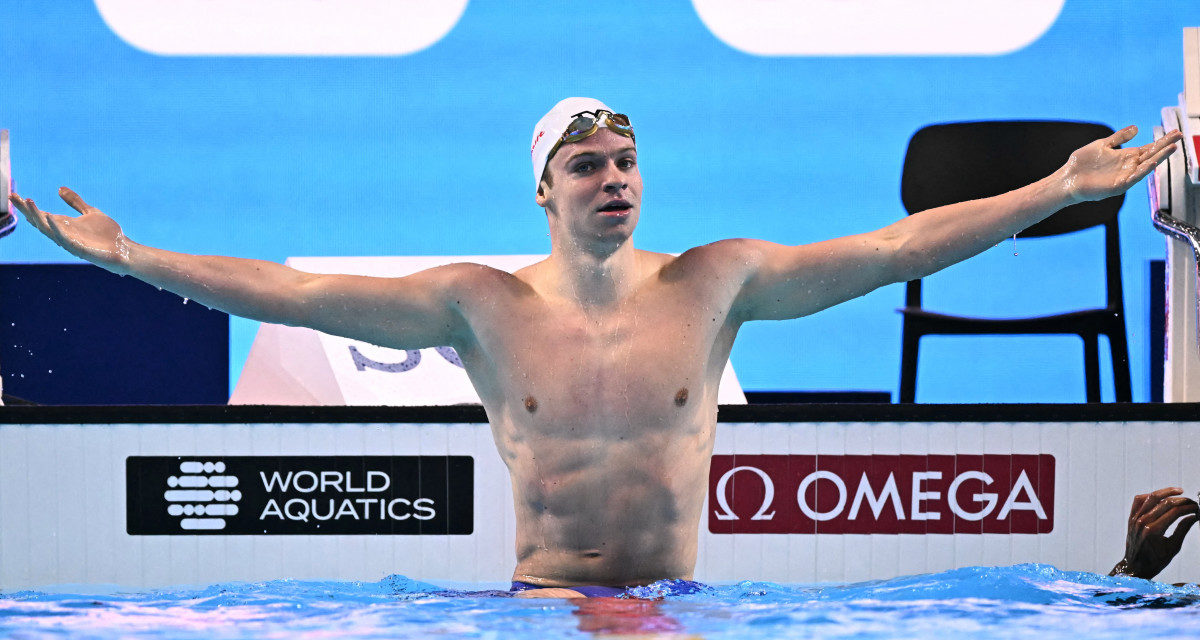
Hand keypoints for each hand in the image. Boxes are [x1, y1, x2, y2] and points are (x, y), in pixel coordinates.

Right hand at [8, 187, 131, 272]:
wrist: (125, 249)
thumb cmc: (108, 235)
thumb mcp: (90, 212)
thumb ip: (75, 202)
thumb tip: (59, 188)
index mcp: (65, 226)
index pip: (41, 214)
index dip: (28, 206)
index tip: (14, 194)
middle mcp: (64, 234)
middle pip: (39, 222)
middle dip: (26, 210)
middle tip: (13, 196)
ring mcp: (70, 242)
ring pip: (48, 230)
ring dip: (37, 216)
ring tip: (28, 202)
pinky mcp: (79, 249)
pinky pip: (64, 239)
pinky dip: (55, 228)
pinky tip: (48, 216)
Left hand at [1061, 126, 1181, 203]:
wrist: (1067, 178)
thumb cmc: (1082, 163)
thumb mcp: (1102, 145)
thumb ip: (1119, 137)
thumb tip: (1136, 128)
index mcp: (1125, 156)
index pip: (1148, 148)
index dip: (1161, 141)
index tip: (1174, 132)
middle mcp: (1128, 166)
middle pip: (1151, 154)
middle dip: (1165, 146)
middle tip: (1179, 135)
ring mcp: (1125, 176)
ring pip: (1146, 166)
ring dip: (1159, 157)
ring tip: (1172, 148)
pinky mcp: (1118, 186)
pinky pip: (1134, 178)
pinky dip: (1144, 170)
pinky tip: (1152, 162)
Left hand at [1110, 487, 1198, 579]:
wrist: (1135, 566)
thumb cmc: (1155, 561)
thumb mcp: (1173, 548)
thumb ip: (1183, 530)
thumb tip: (1193, 516)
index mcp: (1154, 531)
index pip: (1175, 512)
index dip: (1188, 507)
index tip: (1196, 508)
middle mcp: (1142, 522)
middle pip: (1165, 503)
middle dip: (1182, 500)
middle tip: (1192, 502)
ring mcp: (1135, 519)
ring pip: (1151, 498)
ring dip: (1167, 492)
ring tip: (1179, 491)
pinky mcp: (1131, 518)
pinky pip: (1138, 501)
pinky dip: (1150, 495)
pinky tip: (1161, 496)